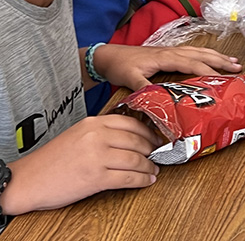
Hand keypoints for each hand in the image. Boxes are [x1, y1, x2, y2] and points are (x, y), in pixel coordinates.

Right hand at [2, 115, 160, 213]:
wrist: (27, 180)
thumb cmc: (51, 160)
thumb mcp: (77, 134)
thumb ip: (100, 132)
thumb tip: (128, 138)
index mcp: (93, 123)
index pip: (130, 122)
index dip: (148, 131)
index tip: (155, 137)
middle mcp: (97, 136)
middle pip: (136, 140)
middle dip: (151, 148)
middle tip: (158, 153)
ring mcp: (97, 156)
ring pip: (135, 159)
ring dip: (149, 166)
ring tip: (153, 169)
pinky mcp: (96, 177)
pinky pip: (127, 177)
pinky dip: (141, 179)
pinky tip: (146, 180)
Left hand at [91, 43, 242, 91]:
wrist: (109, 55)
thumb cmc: (120, 65)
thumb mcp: (130, 78)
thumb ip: (144, 88)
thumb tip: (158, 101)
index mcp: (166, 57)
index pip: (192, 63)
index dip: (208, 70)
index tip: (222, 78)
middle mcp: (172, 51)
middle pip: (201, 54)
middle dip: (220, 60)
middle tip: (237, 68)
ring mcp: (172, 51)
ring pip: (199, 51)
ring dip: (217, 56)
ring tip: (233, 62)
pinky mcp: (169, 53)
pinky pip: (193, 52)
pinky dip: (207, 55)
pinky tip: (212, 58)